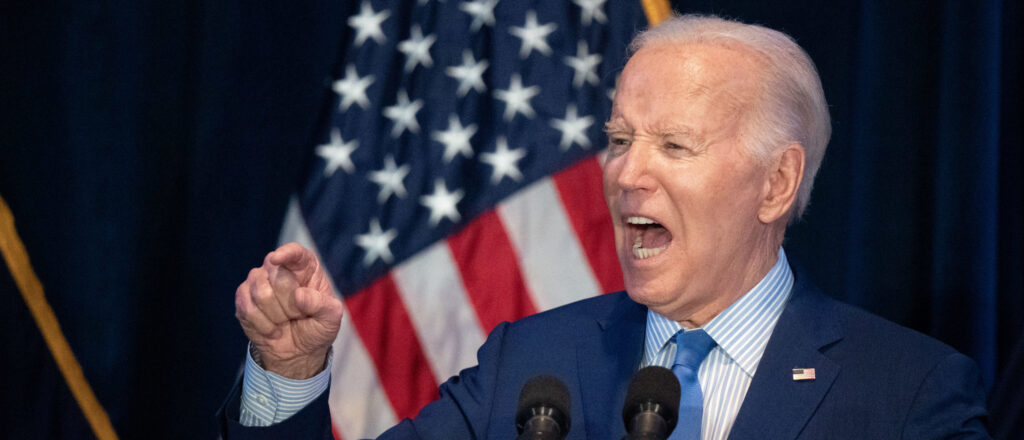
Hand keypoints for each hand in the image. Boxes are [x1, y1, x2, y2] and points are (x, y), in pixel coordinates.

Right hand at [235, 242, 342, 378]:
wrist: (298, 352)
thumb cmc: (317, 328)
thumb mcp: (330, 319)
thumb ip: (322, 305)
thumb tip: (299, 295)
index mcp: (305, 267)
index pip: (295, 252)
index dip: (286, 253)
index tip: (278, 259)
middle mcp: (279, 269)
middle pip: (276, 275)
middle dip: (289, 303)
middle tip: (299, 315)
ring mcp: (258, 281)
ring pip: (261, 293)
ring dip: (276, 316)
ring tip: (285, 321)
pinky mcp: (243, 297)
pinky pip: (248, 308)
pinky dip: (263, 325)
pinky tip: (272, 329)